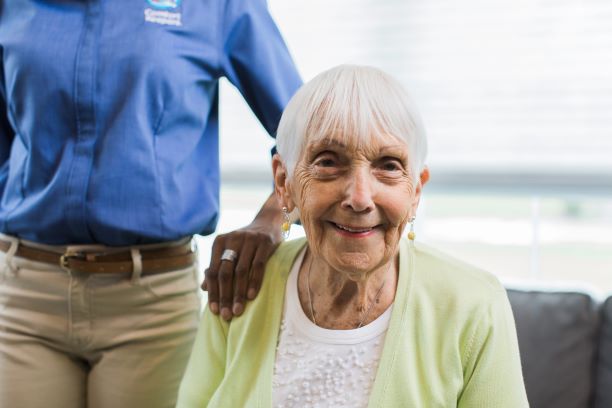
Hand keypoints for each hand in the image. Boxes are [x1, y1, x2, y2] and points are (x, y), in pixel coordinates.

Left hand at [203, 193, 282, 319]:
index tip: (214, 311)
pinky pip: (258, 265)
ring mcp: (249, 240)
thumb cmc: (246, 242)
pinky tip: (252, 297)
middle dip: (224, 296)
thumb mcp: (230, 251)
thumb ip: (217, 267)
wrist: (268, 221)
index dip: (213, 292)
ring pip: (241, 271)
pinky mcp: (265, 242)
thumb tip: (204, 288)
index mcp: (220, 242)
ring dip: (239, 293)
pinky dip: (254, 282)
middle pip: (225, 273)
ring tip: (238, 310)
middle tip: (226, 315)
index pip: (213, 271)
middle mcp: (232, 239)